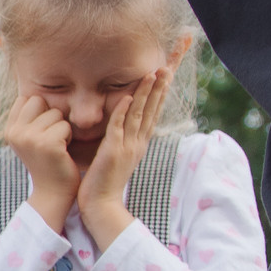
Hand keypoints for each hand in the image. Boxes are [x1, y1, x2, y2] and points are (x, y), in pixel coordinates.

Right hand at [1, 94, 79, 231]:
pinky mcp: (48, 144)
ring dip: (61, 128)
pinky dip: (68, 137)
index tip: (41, 131)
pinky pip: (65, 125)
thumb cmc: (47, 162)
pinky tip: (63, 152)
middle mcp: (15, 132)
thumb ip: (28, 116)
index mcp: (9, 130)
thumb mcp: (30, 138)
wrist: (53, 192)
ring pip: (55, 113)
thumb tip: (36, 90)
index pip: (26, 98)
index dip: (40, 111)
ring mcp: (30, 138)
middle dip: (51, 116)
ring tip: (57, 147)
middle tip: (50, 138)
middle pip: (40, 100)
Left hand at [76, 68, 170, 247]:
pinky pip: (119, 128)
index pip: (154, 112)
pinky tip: (127, 96)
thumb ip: (122, 138)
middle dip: (162, 87)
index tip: (167, 72)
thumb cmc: (104, 181)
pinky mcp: (113, 153)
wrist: (101, 205)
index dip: (161, 92)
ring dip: (147, 93)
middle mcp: (138, 143)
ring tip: (155, 73)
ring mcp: (127, 147)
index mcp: (139, 143)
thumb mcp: (118, 156)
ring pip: (140, 115)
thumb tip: (122, 123)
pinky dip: (123, 111)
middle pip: (154, 109)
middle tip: (169, 65)